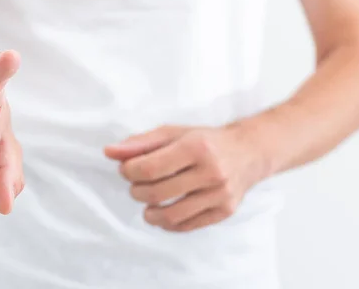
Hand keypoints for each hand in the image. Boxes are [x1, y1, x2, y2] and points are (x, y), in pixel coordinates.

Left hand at [105, 125, 266, 231]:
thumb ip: (140, 143)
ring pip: (171, 215)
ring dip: (149, 212)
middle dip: (137, 191)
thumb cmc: (205, 140)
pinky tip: (163, 213)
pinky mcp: (225, 211)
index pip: (150, 168)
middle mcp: (211, 171)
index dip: (129, 172)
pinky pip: (187, 225)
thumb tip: (109, 152)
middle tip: (136, 186)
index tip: (126, 170)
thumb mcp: (173, 133)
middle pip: (157, 193)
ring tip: (147, 204)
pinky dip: (168, 223)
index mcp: (196, 147)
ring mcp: (220, 194)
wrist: (248, 152)